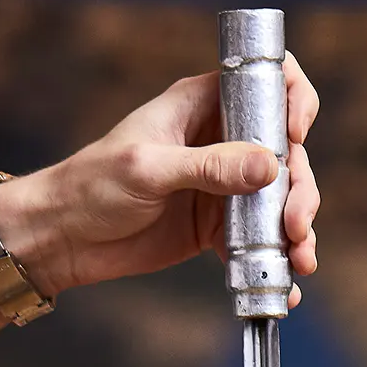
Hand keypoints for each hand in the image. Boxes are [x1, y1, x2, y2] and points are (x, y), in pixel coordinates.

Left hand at [6, 57, 319, 301]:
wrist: (65, 237)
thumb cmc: (93, 185)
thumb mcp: (150, 169)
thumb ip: (210, 167)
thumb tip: (270, 166)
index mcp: (202, 104)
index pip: (266, 81)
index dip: (292, 100)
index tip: (295, 134)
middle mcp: (220, 140)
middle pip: (285, 151)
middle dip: (301, 187)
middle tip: (294, 225)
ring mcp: (222, 185)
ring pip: (279, 199)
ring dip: (298, 229)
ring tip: (299, 261)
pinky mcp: (216, 227)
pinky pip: (258, 241)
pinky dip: (275, 262)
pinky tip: (286, 285)